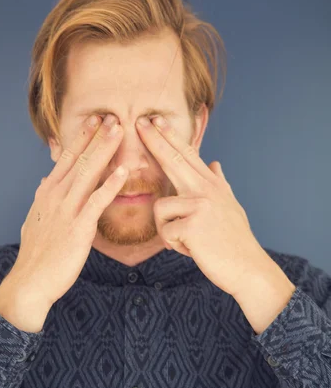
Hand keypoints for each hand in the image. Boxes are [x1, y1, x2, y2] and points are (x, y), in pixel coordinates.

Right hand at [10, 114, 128, 306]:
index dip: (81, 138)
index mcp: (46, 193)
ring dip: (104, 150)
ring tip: (119, 131)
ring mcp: (66, 210)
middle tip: (112, 116)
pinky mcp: (78, 228)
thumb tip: (46, 181)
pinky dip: (110, 185)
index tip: (94, 121)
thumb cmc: (36, 254)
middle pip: (78, 159)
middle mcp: (55, 196)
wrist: (30, 282)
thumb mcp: (34, 220)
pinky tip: (122, 172)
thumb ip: (43, 198)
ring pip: (88, 173)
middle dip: (96, 136)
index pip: (66, 159)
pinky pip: (97, 202)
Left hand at [135, 115, 267, 297]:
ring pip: (161, 207)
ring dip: (168, 230)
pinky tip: (193, 249)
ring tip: (188, 241)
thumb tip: (216, 163)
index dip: (170, 136)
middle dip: (155, 140)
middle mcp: (207, 189)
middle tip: (139, 122)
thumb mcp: (230, 206)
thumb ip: (220, 183)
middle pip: (173, 160)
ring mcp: (200, 205)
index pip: (188, 155)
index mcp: (213, 185)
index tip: (156, 119)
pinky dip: (175, 245)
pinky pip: (166, 231)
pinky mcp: (192, 224)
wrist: (247, 267)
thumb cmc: (234, 241)